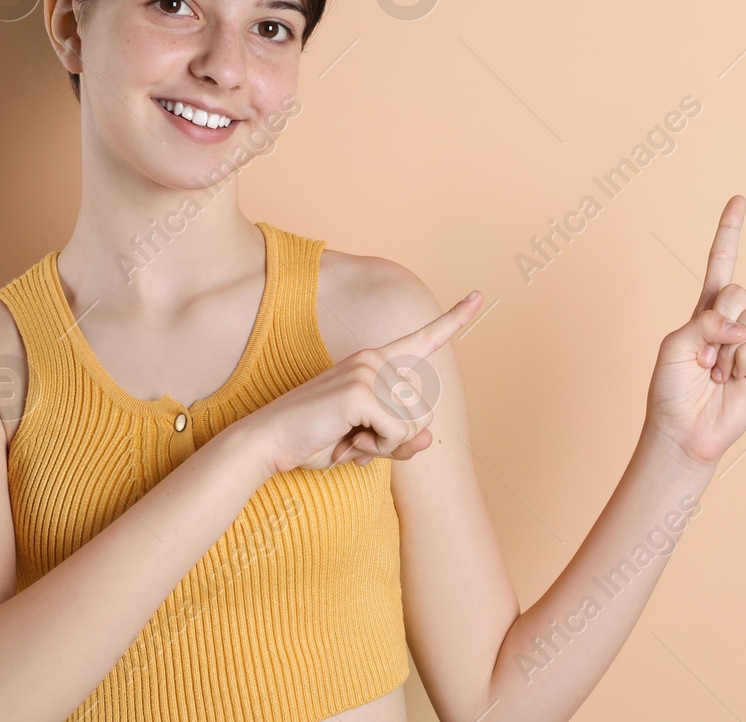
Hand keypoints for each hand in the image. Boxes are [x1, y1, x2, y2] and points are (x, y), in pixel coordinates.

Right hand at [242, 290, 483, 474]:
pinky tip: (348, 441)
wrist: (267, 443)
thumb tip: (430, 438)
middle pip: (426, 409)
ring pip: (415, 423)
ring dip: (386, 444)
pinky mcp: (360, 391)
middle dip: (398, 437)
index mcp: (375, 361)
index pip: (422, 338)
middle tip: (357, 437)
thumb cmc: (315, 439)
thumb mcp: (366, 442)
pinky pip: (396, 432)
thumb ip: (400, 439)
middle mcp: (374, 359)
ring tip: (350, 437)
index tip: (479, 296)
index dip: (454, 319)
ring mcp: (367, 371)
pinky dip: (377, 448)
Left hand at [645, 196, 745, 467]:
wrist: (683, 430)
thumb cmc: (671, 389)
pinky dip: (744, 360)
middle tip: (704, 354)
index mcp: (705, 310)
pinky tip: (733, 380)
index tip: (740, 199)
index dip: (730, 232)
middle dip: (718, 317)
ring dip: (727, 348)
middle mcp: (731, 321)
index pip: (721, 263)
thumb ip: (705, 322)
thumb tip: (743, 326)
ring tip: (715, 373)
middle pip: (737, 290)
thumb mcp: (676, 344)